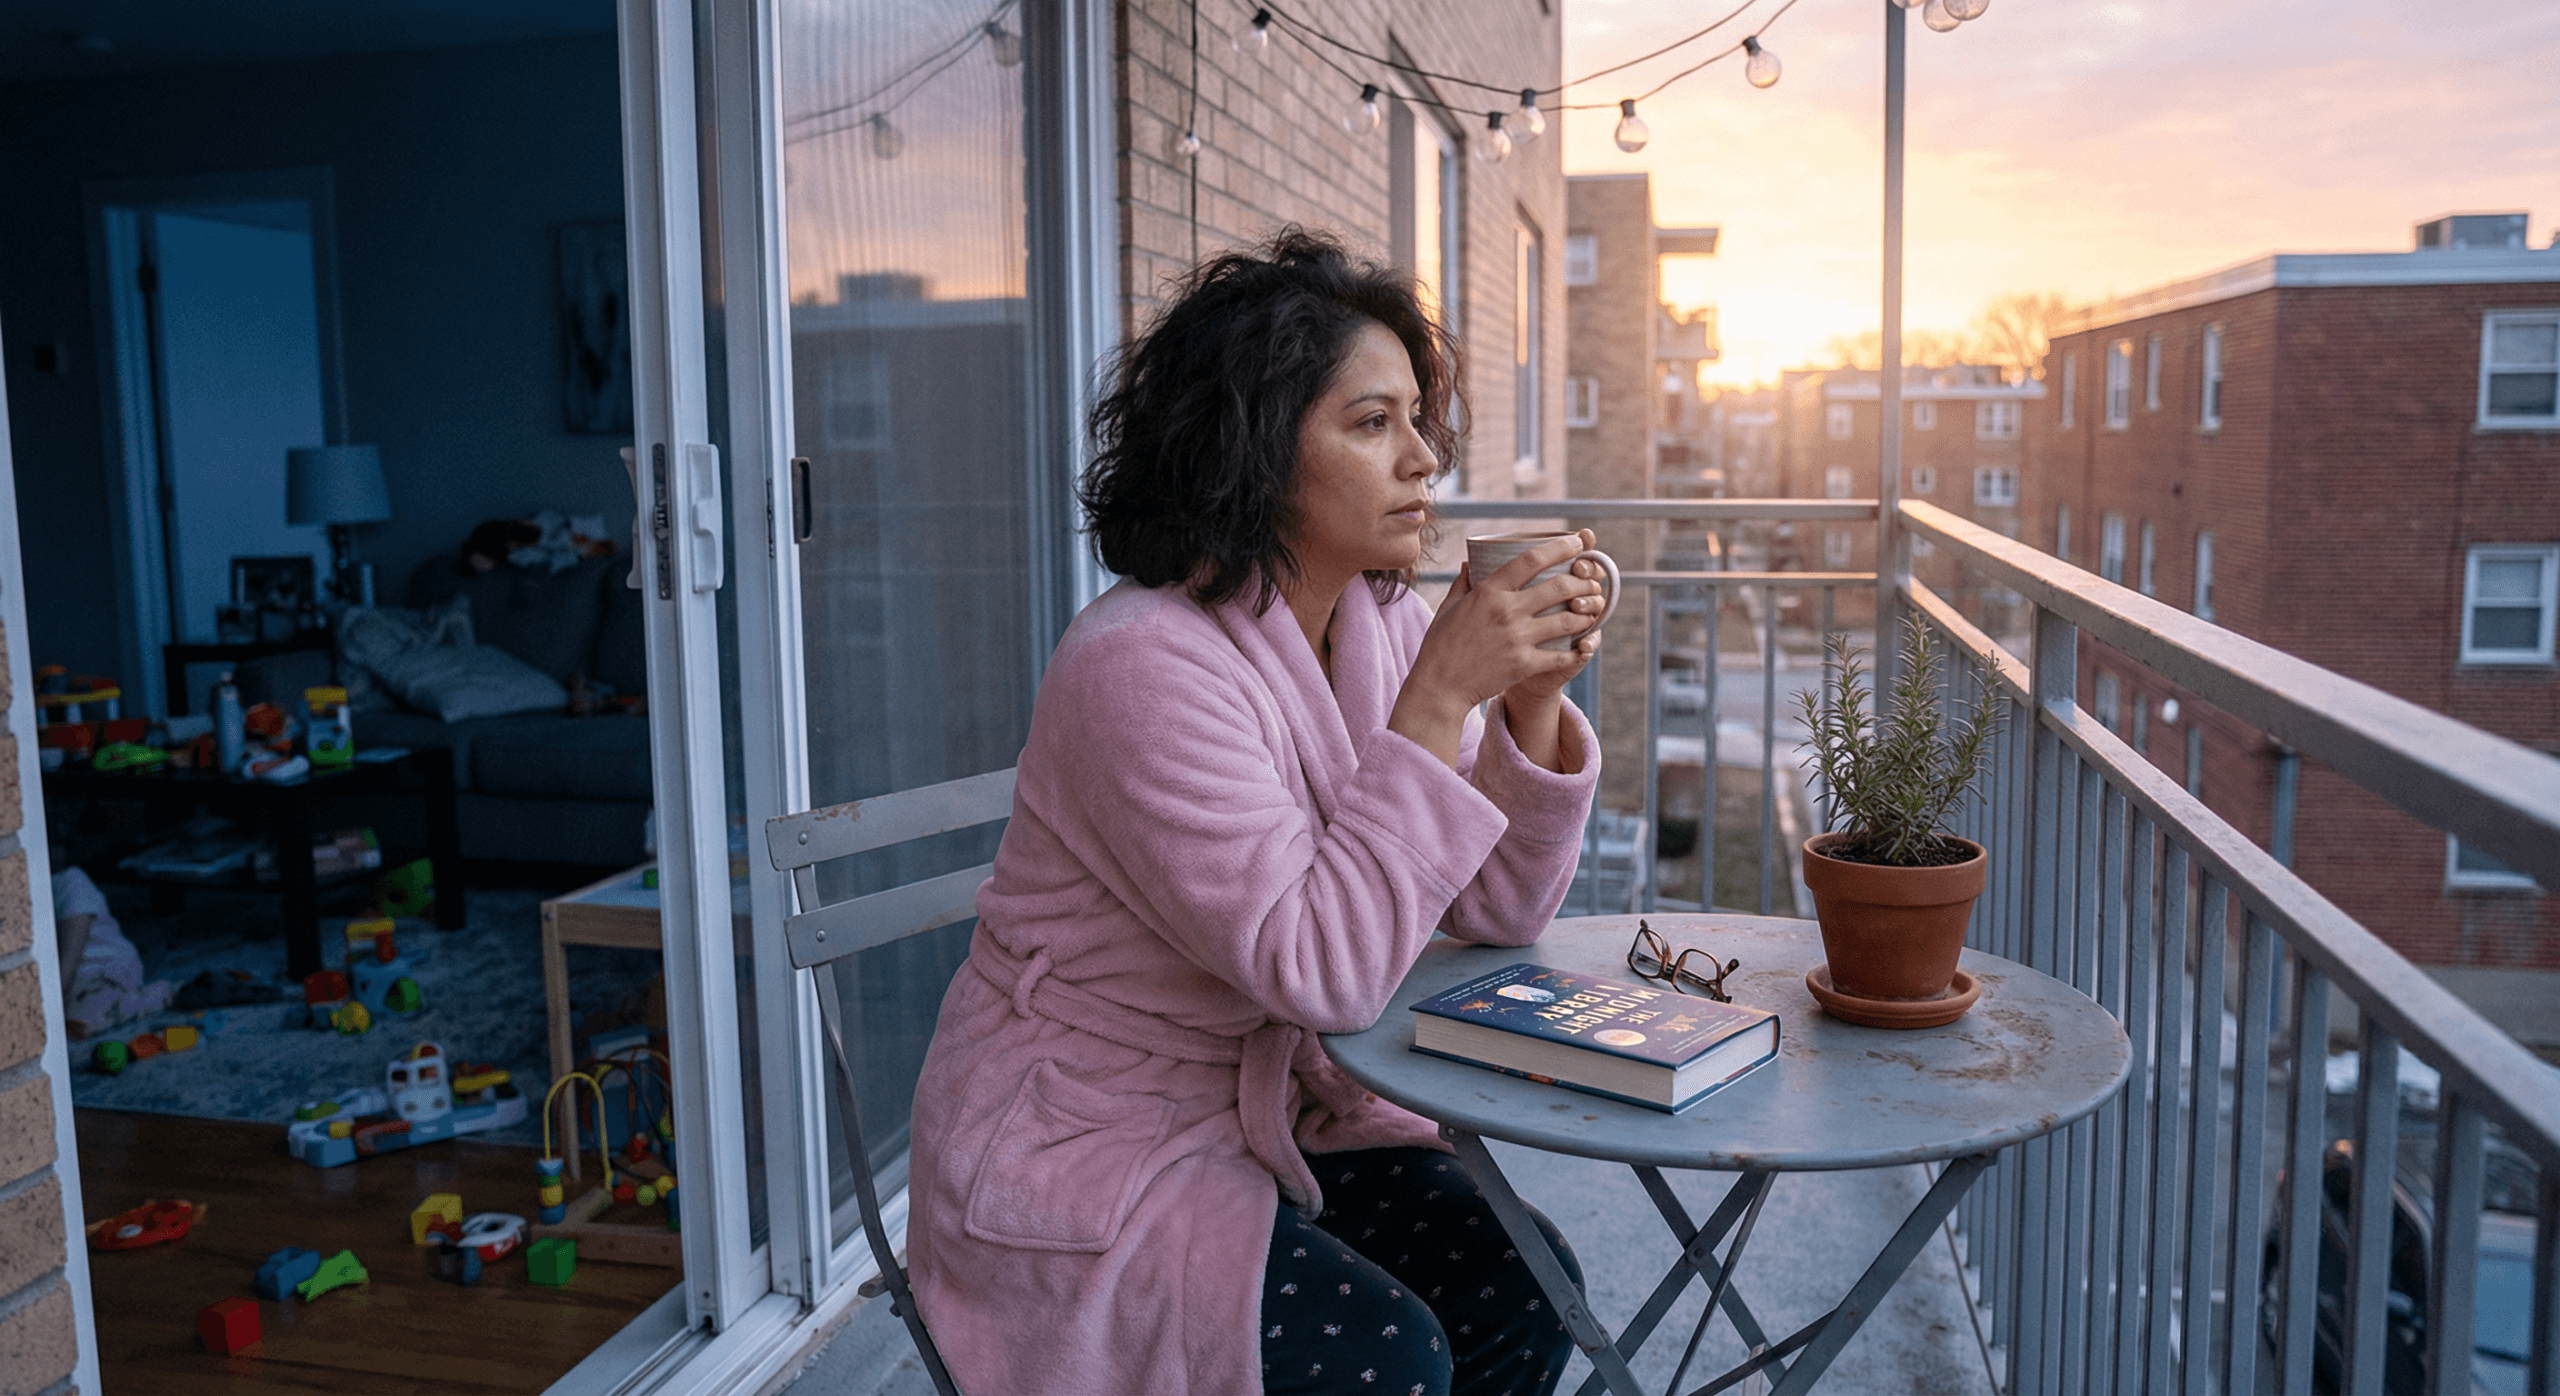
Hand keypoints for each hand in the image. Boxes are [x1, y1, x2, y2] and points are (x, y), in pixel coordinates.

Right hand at [1388, 530, 1606, 766]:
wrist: (1439, 686)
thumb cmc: (1441, 644)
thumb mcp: (1448, 606)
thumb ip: (1463, 582)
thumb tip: (1468, 563)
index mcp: (1489, 591)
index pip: (1531, 559)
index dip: (1560, 547)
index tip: (1577, 544)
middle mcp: (1506, 611)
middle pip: (1559, 587)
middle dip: (1583, 581)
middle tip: (1592, 581)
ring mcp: (1517, 638)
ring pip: (1567, 619)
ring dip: (1587, 613)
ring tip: (1595, 609)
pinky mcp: (1524, 664)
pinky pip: (1561, 654)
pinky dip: (1577, 649)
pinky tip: (1585, 644)